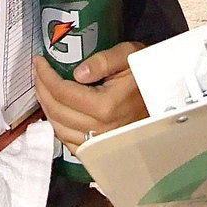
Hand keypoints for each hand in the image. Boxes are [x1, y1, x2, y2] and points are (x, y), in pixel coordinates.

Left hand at [33, 42, 147, 150]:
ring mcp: (100, 143)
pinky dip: (57, 125)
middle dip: (42, 89)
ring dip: (46, 107)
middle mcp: (101, 129)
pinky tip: (56, 110)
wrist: (168, 99)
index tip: (38, 61)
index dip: (45, 75)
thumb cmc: (148, 75)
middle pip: (56, 111)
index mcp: (106, 107)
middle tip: (37, 72)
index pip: (62, 92)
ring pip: (59, 128)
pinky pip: (69, 142)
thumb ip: (104, 60)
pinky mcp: (101, 150)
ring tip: (43, 88)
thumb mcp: (130, 56)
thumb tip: (77, 73)